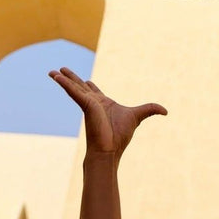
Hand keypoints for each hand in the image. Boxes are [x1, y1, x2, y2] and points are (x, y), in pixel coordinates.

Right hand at [49, 67, 166, 158]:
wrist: (110, 149)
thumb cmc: (121, 136)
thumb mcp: (138, 116)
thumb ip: (150, 109)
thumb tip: (166, 111)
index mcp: (103, 104)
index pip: (93, 91)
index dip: (89, 85)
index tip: (85, 80)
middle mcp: (93, 102)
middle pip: (80, 86)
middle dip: (71, 78)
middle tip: (62, 70)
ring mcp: (88, 103)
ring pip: (73, 87)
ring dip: (64, 79)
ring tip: (52, 72)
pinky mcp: (85, 105)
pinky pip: (73, 91)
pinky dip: (65, 83)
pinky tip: (56, 77)